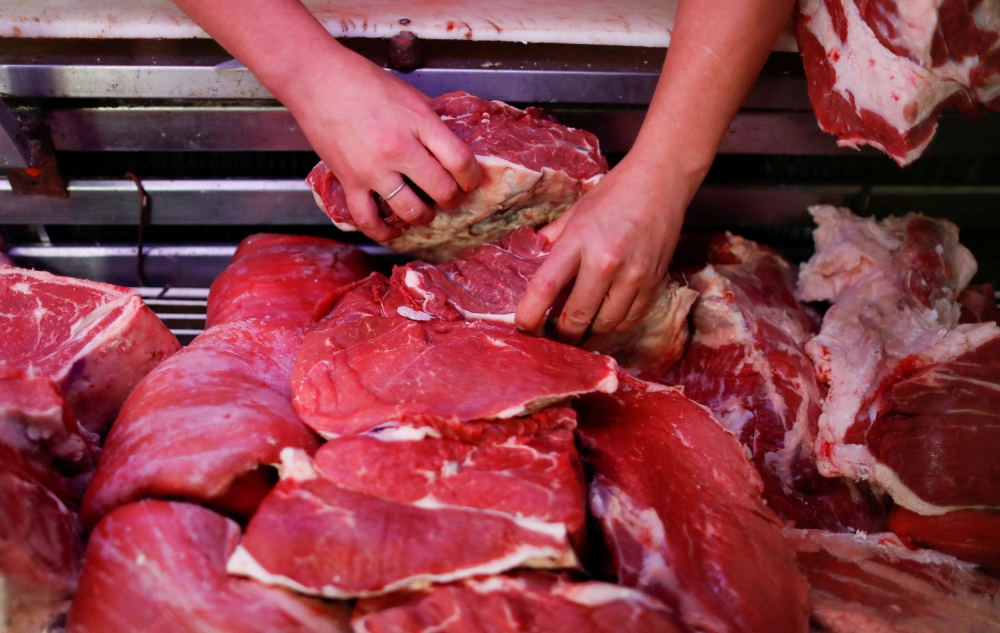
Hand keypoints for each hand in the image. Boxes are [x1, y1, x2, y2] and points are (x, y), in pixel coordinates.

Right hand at [286, 51, 481, 241]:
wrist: (316, 79)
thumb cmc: (362, 81)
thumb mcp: (409, 94)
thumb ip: (430, 121)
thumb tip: (452, 143)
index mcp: (419, 122)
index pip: (460, 160)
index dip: (472, 177)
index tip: (471, 181)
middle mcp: (399, 148)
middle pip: (441, 190)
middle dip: (452, 199)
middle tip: (450, 197)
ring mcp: (373, 168)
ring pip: (411, 211)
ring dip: (424, 217)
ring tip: (424, 211)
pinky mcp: (349, 181)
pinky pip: (369, 220)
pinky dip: (383, 232)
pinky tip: (391, 231)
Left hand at [514, 155, 687, 342]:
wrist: (661, 181)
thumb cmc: (613, 195)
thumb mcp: (574, 212)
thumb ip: (551, 239)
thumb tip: (530, 260)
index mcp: (578, 240)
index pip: (546, 286)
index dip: (530, 313)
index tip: (523, 326)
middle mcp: (606, 261)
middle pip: (577, 316)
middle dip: (562, 334)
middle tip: (552, 339)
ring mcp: (633, 274)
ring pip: (606, 324)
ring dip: (589, 333)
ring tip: (578, 331)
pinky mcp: (654, 282)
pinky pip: (630, 319)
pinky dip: (615, 325)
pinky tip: (605, 319)